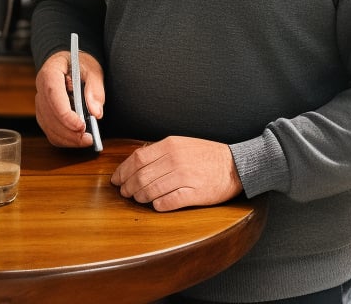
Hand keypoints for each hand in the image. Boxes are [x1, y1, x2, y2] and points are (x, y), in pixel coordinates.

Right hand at [35, 50, 104, 147]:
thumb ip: (95, 88)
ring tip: (86, 140)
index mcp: (50, 73)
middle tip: (88, 138)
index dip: (65, 114)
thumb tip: (97, 113)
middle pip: (50, 115)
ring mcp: (40, 103)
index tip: (81, 125)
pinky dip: (63, 139)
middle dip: (68, 131)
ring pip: (48, 126)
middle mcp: (40, 89)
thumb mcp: (92, 69)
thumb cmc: (80, 64)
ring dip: (67, 138)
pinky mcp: (44, 114)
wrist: (70, 62)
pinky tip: (78, 140)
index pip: (53, 95)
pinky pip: (49, 131)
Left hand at [111, 136, 242, 210]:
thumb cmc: (207, 155)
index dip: (122, 171)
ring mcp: (184, 177)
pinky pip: (167, 203)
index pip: (137, 159)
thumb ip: (161, 151)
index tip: (116, 179)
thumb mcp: (183, 144)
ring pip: (150, 191)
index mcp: (171, 145)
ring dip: (140, 198)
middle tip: (125, 193)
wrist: (234, 165)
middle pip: (140, 176)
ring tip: (139, 199)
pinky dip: (157, 206)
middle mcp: (175, 159)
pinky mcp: (193, 194)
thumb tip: (137, 161)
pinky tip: (156, 205)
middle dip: (128, 187)